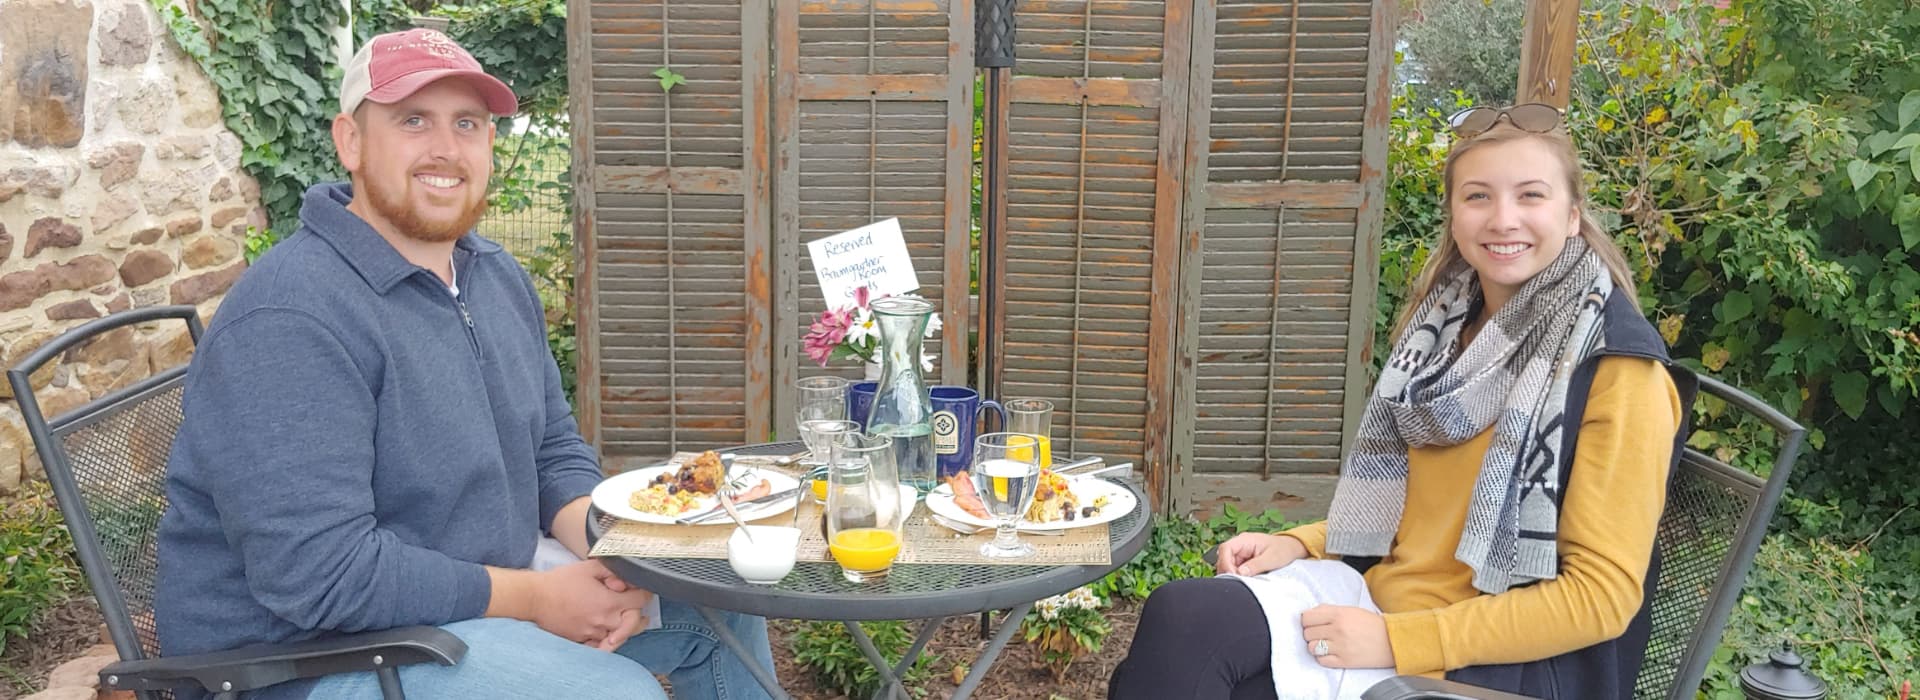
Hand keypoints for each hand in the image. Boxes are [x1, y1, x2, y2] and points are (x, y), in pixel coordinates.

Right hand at [529, 560, 652, 646]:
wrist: (535, 598)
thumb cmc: (559, 582)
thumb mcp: (589, 567)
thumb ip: (612, 571)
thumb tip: (626, 580)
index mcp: (609, 603)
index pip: (639, 601)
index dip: (644, 594)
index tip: (643, 592)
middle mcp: (604, 622)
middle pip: (634, 624)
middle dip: (640, 616)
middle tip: (644, 614)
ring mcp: (592, 634)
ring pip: (619, 637)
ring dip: (625, 629)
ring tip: (627, 623)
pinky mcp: (581, 641)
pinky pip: (602, 647)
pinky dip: (608, 643)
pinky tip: (610, 637)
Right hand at [1214, 532, 1307, 575]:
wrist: (1291, 549)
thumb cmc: (1283, 550)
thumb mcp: (1272, 559)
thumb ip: (1256, 565)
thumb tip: (1240, 572)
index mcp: (1244, 540)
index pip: (1225, 549)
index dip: (1225, 563)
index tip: (1233, 575)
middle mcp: (1239, 545)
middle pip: (1223, 558)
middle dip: (1228, 571)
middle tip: (1237, 583)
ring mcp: (1240, 554)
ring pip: (1227, 565)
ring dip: (1232, 574)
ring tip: (1242, 583)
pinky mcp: (1242, 561)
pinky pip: (1234, 569)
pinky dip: (1237, 576)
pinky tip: (1244, 581)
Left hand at [1300, 605, 1394, 668]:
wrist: (1391, 640)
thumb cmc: (1371, 624)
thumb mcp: (1350, 610)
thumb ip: (1329, 609)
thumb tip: (1310, 613)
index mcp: (1338, 614)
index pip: (1306, 618)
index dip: (1306, 621)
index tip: (1311, 623)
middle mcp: (1337, 630)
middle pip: (1307, 633)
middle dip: (1311, 634)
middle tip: (1320, 634)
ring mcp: (1340, 646)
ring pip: (1312, 647)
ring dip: (1315, 646)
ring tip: (1325, 644)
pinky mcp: (1344, 661)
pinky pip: (1322, 661)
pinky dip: (1323, 658)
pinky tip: (1330, 653)